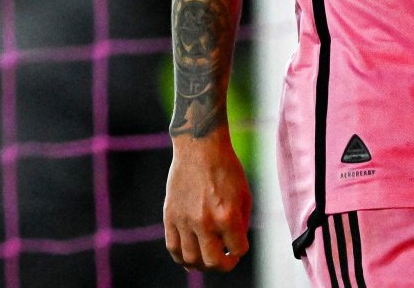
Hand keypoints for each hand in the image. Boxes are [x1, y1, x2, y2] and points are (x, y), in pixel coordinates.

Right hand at [163, 127, 251, 271]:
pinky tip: (190, 255)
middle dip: (222, 265)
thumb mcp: (244, 194)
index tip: (238, 244)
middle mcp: (205, 221)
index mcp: (227, 215)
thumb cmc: (226, 169)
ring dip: (201, 264)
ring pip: (191, 260)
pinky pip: (173, 248)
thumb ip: (240, 224)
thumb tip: (232, 247)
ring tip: (207, 257)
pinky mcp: (170, 216)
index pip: (237, 250)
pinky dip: (181, 258)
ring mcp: (185, 220)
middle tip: (224, 259)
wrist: (200, 147)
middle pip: (212, 263)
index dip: (240, 250)